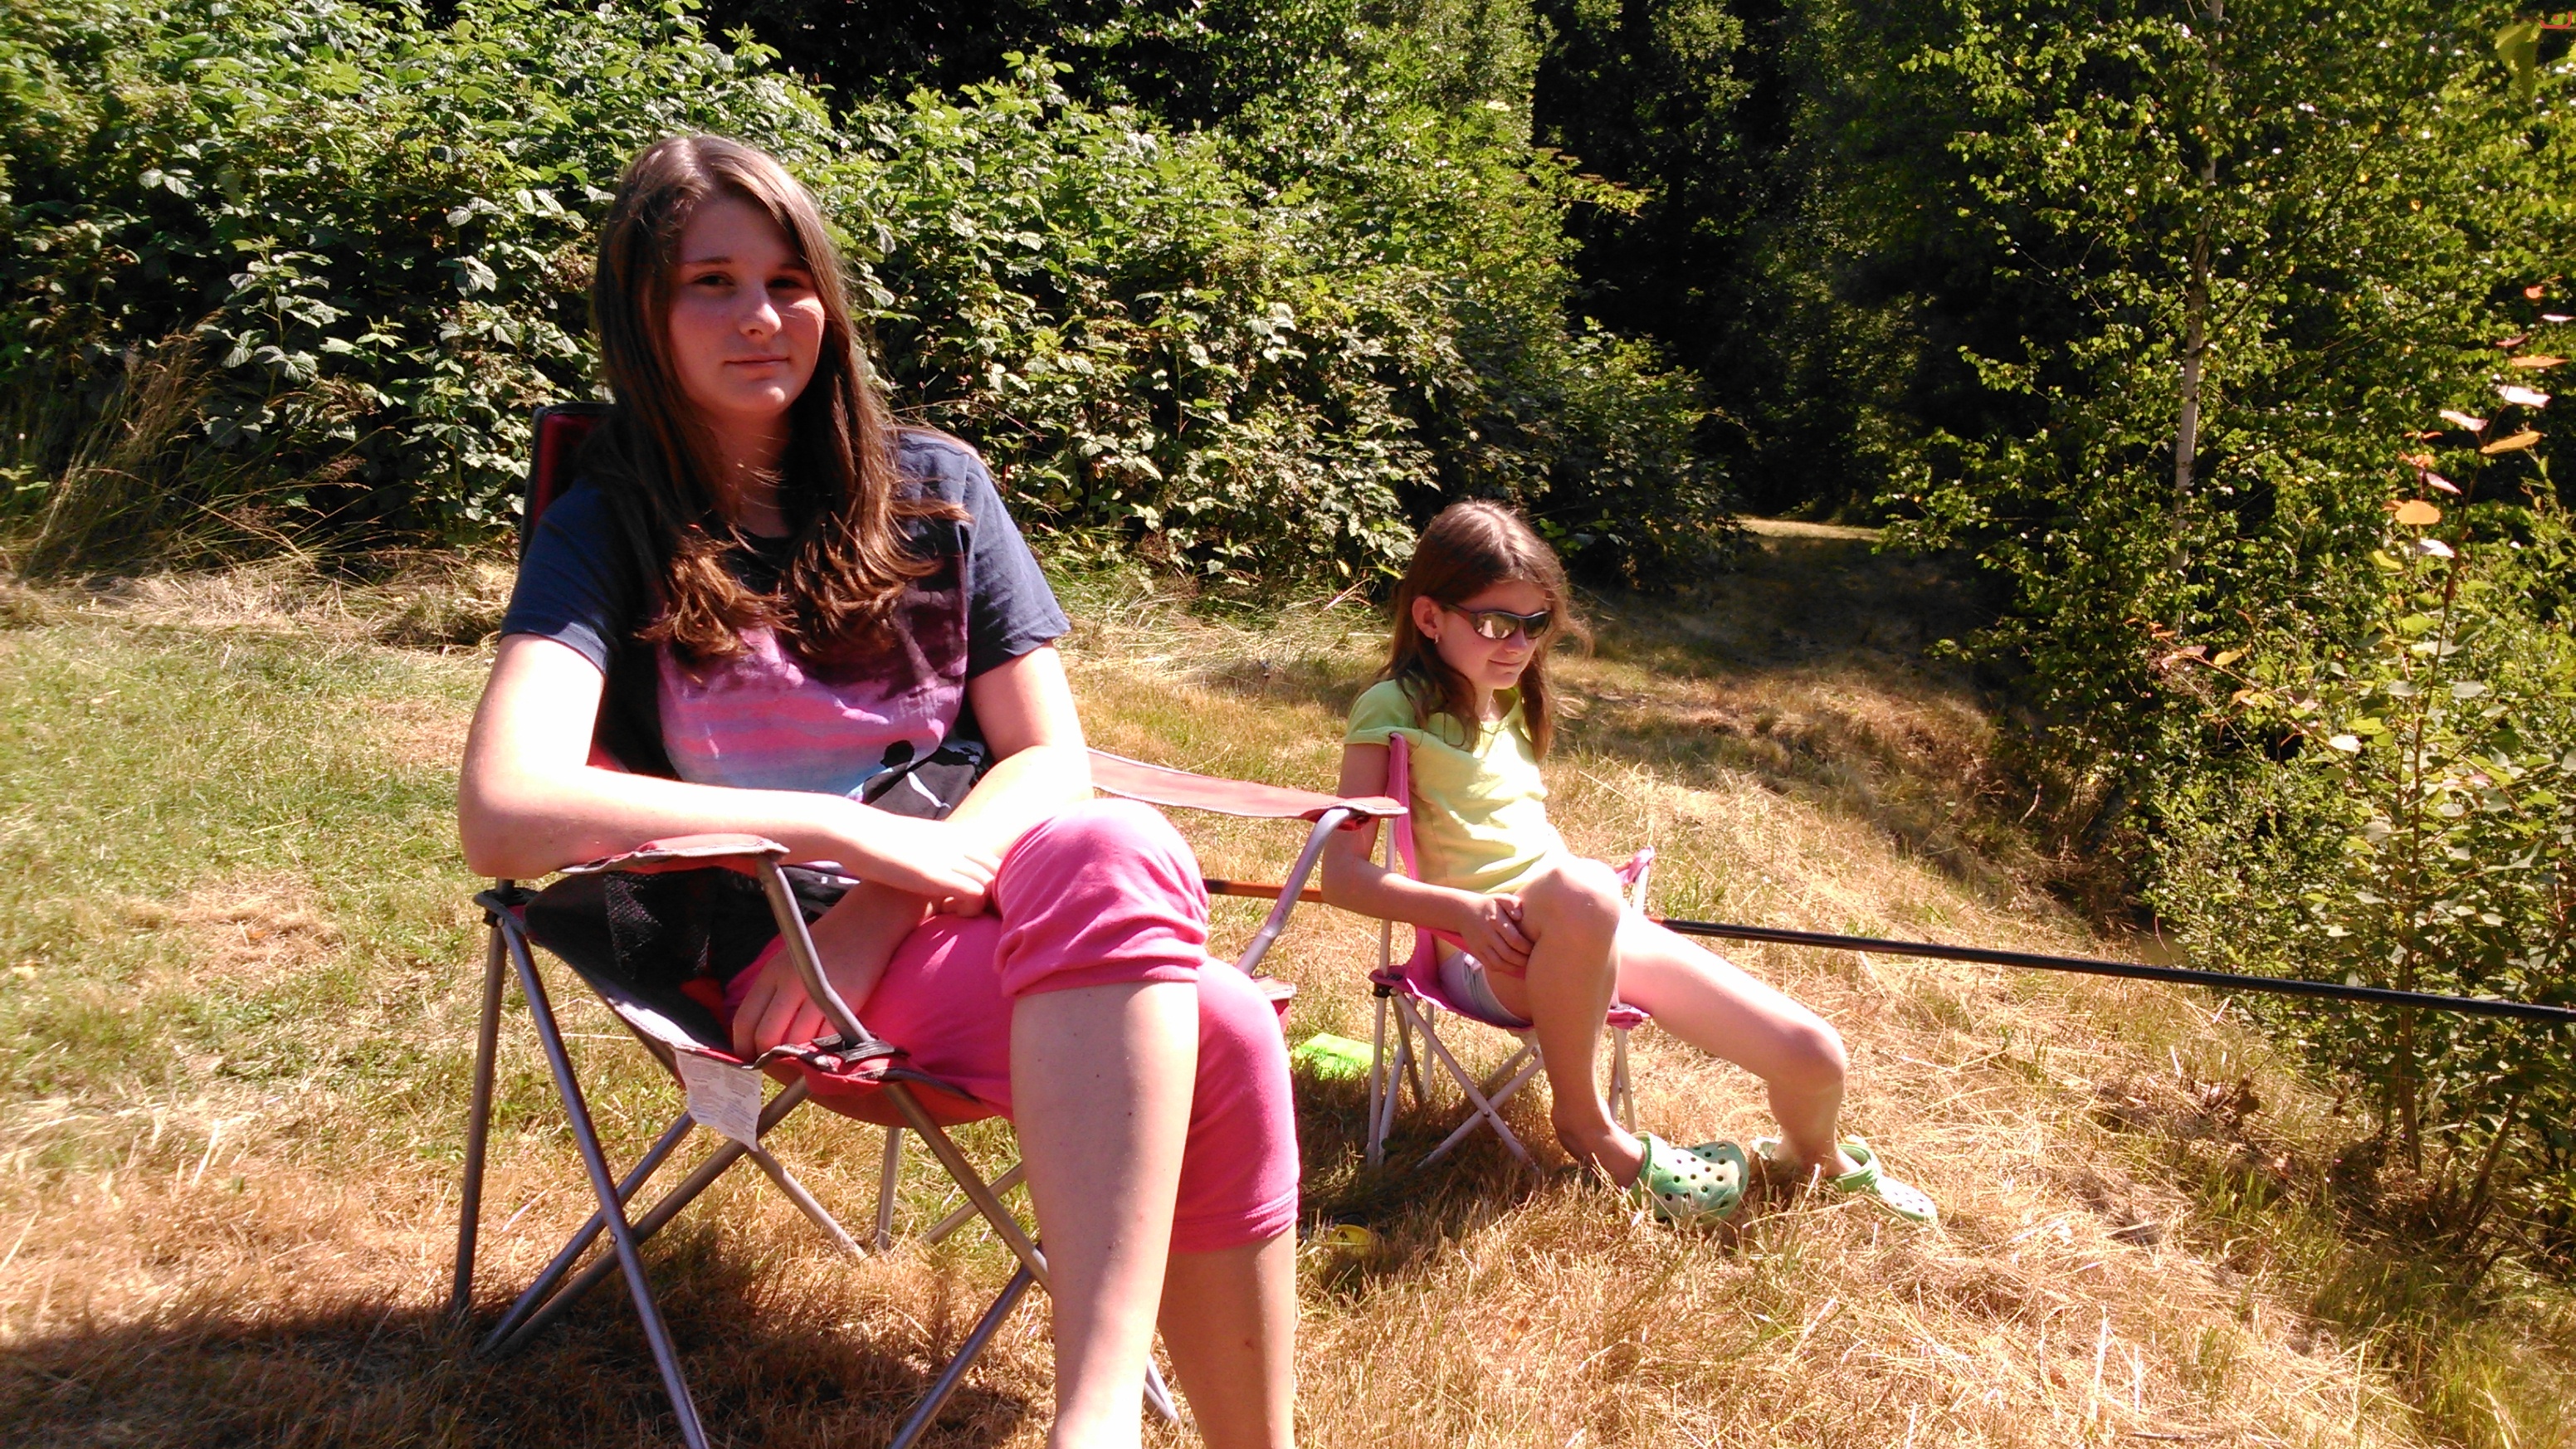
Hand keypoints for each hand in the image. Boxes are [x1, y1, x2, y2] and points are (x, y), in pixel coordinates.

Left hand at [728, 881, 925, 1056]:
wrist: (867, 922)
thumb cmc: (827, 942)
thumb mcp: (789, 959)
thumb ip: (773, 992)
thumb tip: (760, 1032)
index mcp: (773, 973)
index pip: (745, 1020)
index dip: (743, 1047)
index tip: (749, 1057)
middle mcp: (792, 983)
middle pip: (768, 1037)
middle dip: (767, 1058)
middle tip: (774, 1065)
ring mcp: (820, 994)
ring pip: (796, 1043)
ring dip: (795, 1059)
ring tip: (798, 1060)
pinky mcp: (847, 1003)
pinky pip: (826, 1039)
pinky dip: (821, 1050)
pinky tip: (821, 1049)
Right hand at [836, 812, 1000, 913]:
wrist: (854, 832)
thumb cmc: (874, 842)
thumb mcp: (912, 841)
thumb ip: (928, 851)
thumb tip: (924, 864)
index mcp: (953, 834)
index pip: (992, 857)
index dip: (988, 880)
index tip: (968, 897)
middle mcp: (957, 843)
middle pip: (999, 869)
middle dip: (992, 893)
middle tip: (966, 908)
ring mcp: (948, 858)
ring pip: (993, 881)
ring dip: (982, 902)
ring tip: (955, 912)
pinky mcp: (935, 875)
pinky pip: (977, 893)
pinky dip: (970, 908)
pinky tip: (947, 912)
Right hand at [1449, 891, 1532, 972]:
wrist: (1463, 911)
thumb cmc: (1489, 905)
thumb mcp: (1500, 898)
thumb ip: (1512, 903)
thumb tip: (1519, 916)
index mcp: (1495, 921)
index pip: (1514, 939)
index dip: (1527, 947)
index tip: (1534, 947)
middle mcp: (1487, 934)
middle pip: (1508, 954)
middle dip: (1523, 959)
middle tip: (1532, 958)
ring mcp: (1480, 945)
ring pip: (1499, 963)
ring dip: (1514, 967)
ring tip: (1524, 964)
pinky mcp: (1476, 952)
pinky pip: (1490, 966)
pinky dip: (1503, 969)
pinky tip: (1511, 966)